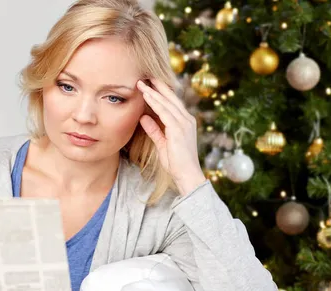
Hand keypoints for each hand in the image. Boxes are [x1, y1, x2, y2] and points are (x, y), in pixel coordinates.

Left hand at [137, 79, 206, 195]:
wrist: (187, 175)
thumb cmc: (176, 163)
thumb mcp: (162, 144)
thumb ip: (154, 130)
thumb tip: (143, 117)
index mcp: (185, 123)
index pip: (172, 103)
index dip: (161, 93)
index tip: (150, 84)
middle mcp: (187, 120)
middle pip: (171, 98)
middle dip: (158, 86)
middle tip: (146, 76)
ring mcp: (184, 123)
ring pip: (167, 103)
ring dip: (153, 92)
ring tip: (142, 83)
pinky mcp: (179, 129)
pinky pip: (165, 112)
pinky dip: (155, 102)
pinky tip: (146, 96)